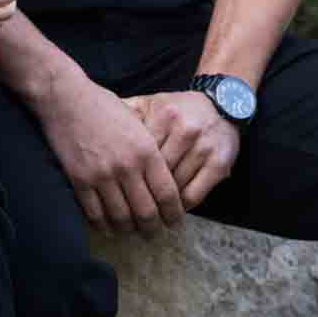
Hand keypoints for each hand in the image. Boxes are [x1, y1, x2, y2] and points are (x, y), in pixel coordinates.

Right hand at [38, 73, 184, 235]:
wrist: (65, 98)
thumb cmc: (103, 106)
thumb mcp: (137, 123)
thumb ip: (149, 152)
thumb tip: (162, 181)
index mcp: (146, 151)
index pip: (167, 194)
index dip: (173, 214)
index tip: (174, 221)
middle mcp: (127, 166)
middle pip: (146, 212)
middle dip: (153, 229)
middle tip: (154, 233)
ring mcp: (101, 175)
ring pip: (121, 217)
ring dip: (129, 230)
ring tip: (132, 232)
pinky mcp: (79, 180)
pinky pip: (95, 213)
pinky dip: (104, 225)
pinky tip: (109, 227)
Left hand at [124, 91, 240, 211]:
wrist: (222, 105)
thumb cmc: (178, 109)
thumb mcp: (151, 103)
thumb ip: (127, 111)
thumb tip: (96, 119)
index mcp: (163, 116)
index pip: (138, 152)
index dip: (125, 171)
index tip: (114, 186)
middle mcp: (184, 131)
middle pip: (154, 172)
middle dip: (140, 191)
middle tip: (127, 209)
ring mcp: (203, 149)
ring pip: (173, 187)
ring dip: (159, 203)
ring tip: (146, 214)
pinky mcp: (219, 165)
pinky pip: (193, 195)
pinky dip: (180, 206)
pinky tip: (171, 209)